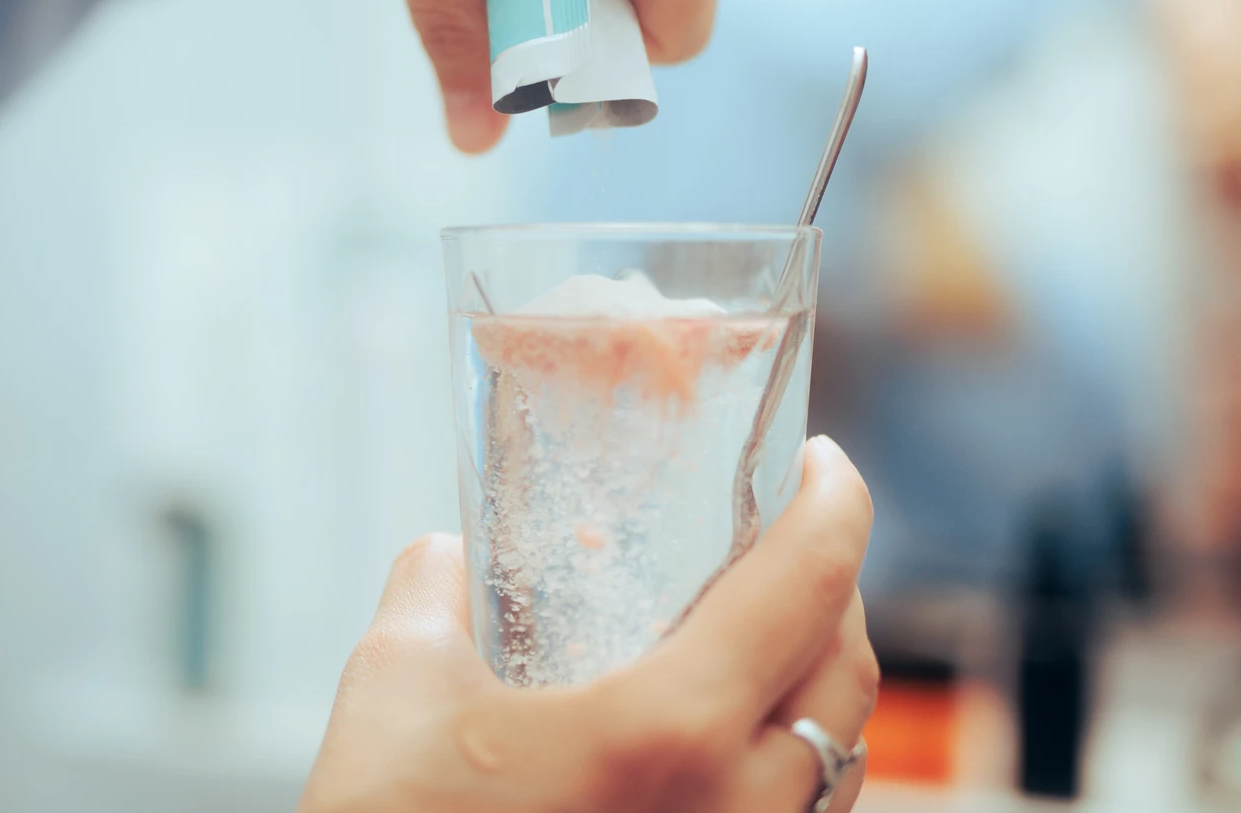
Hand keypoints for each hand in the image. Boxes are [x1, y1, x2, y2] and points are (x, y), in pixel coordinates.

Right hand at [300, 437, 877, 812]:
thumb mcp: (394, 687)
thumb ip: (429, 592)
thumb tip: (444, 557)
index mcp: (671, 730)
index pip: (807, 585)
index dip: (835, 505)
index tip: (824, 461)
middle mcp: (736, 808)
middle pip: (847, 672)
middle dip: (835, 587)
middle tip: (785, 538)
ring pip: (835, 759)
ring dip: (818, 679)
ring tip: (761, 633)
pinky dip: (789, 761)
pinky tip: (721, 741)